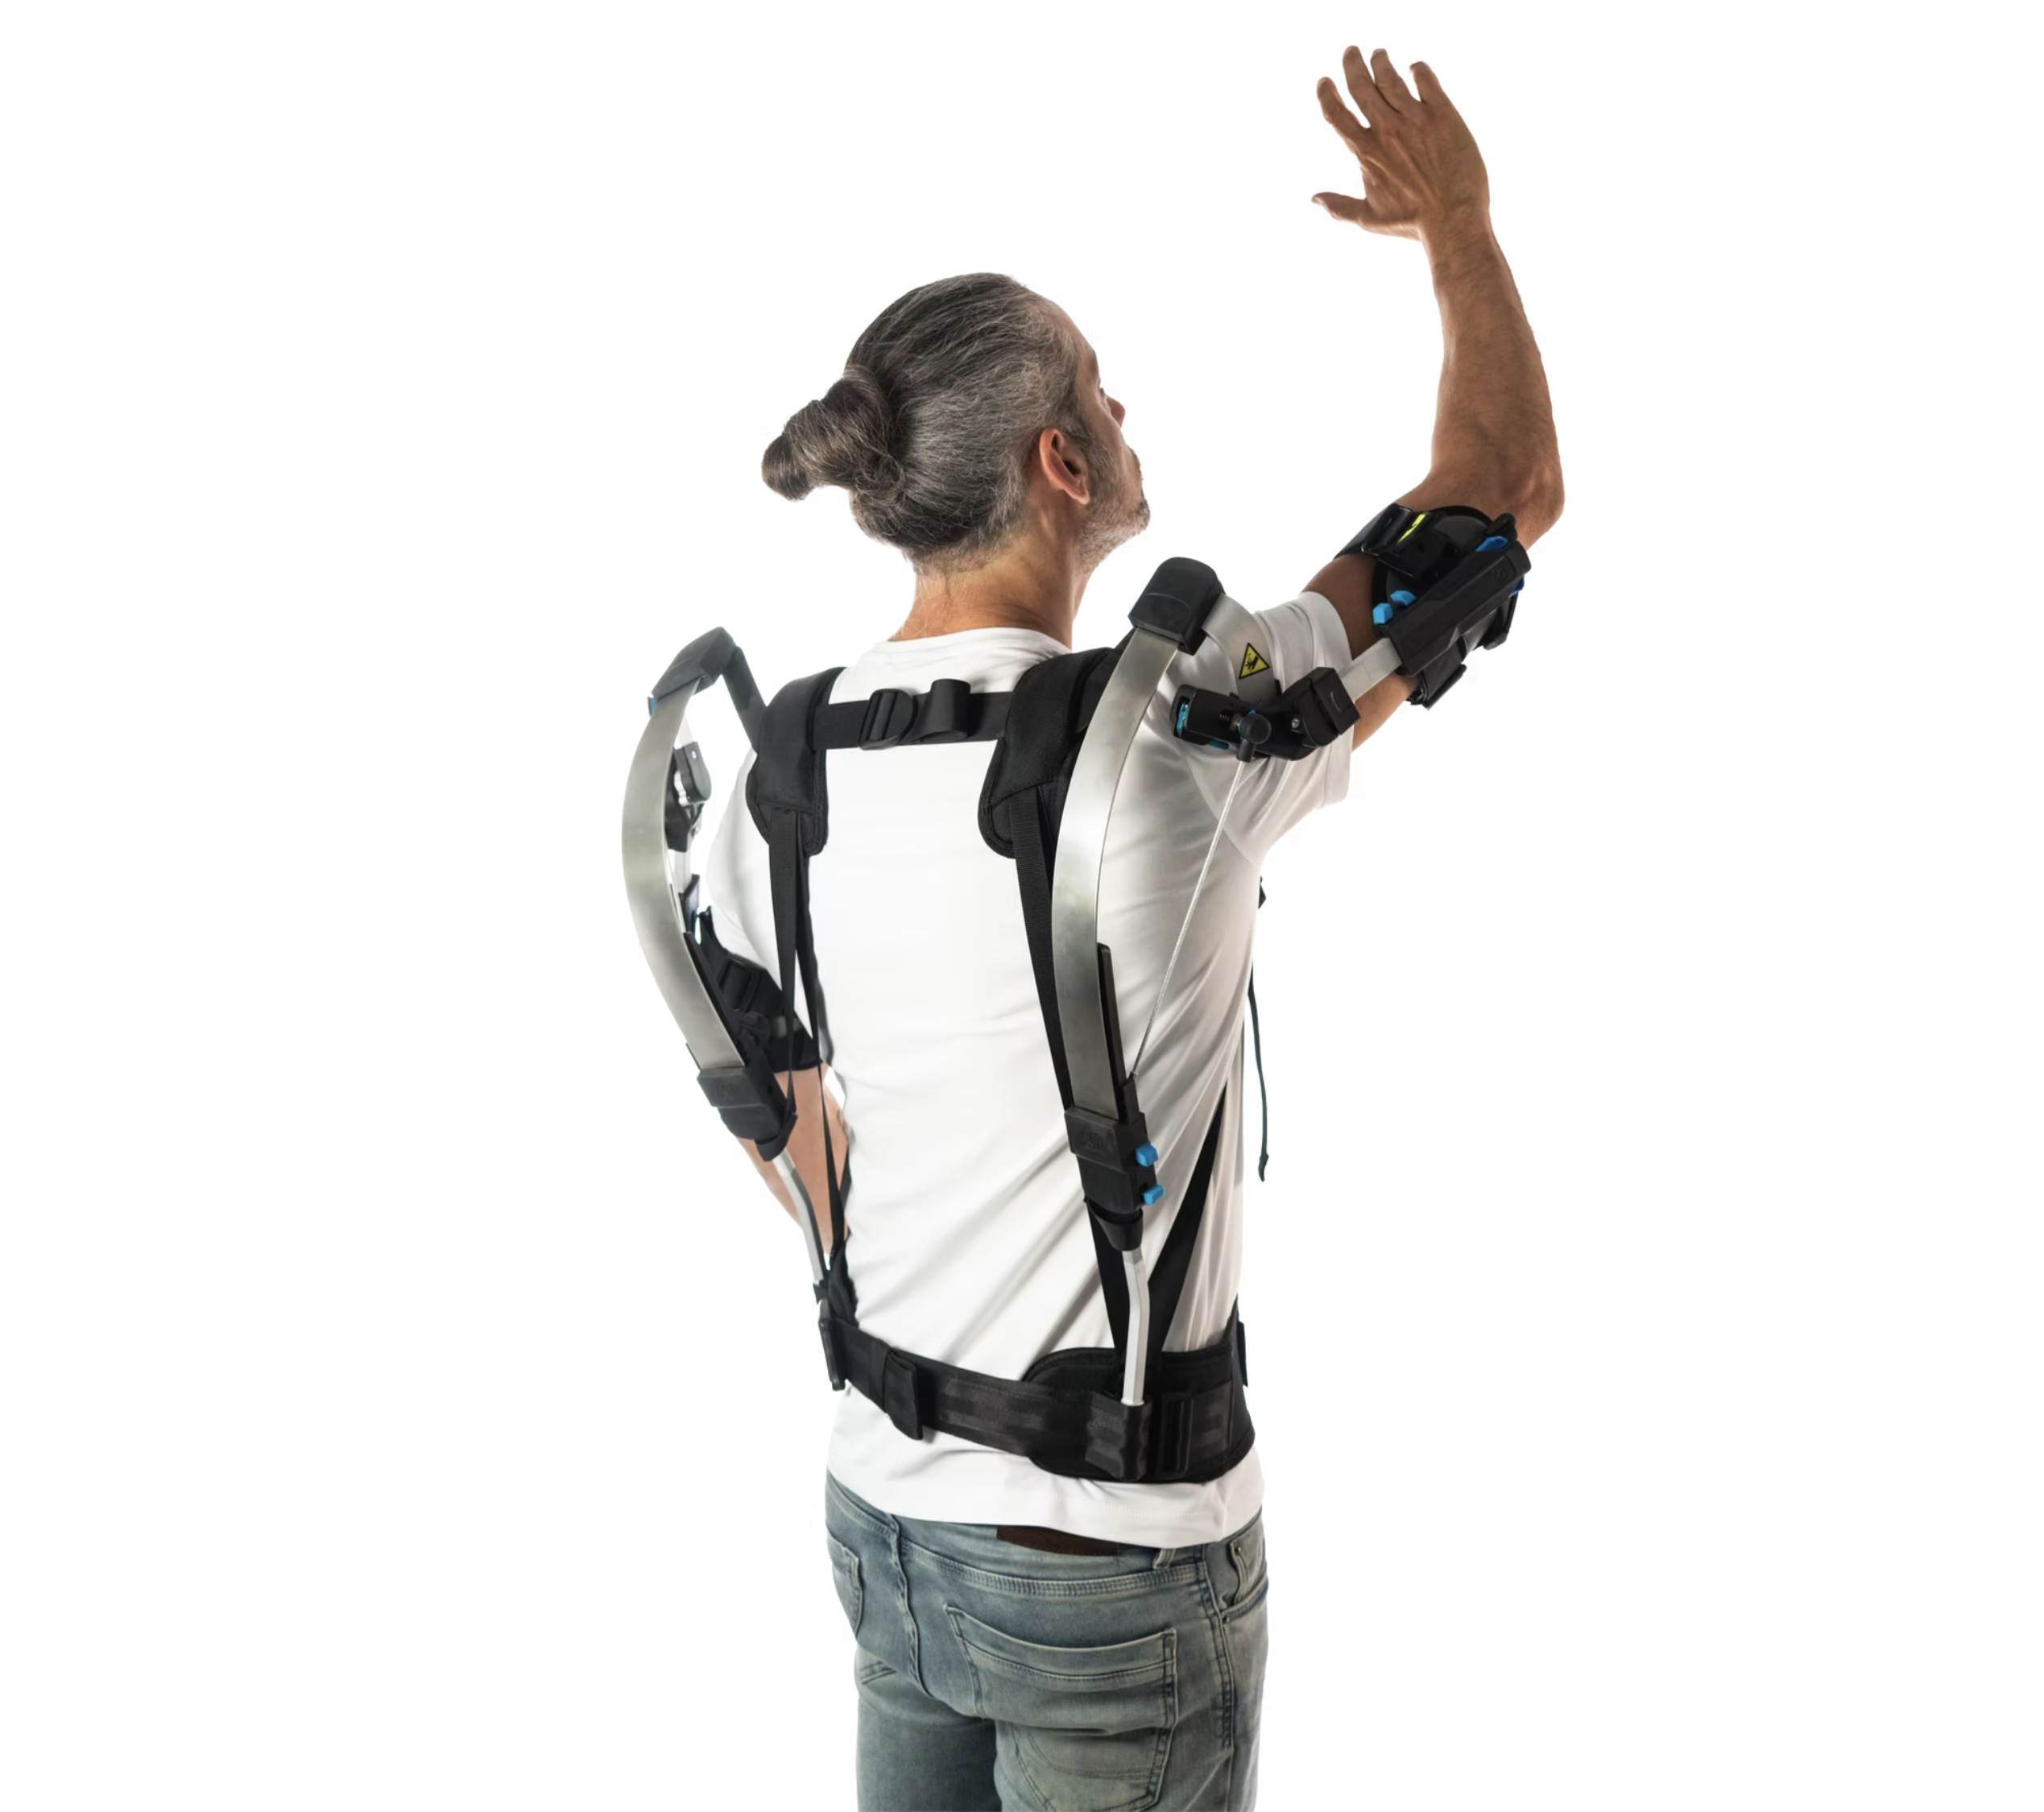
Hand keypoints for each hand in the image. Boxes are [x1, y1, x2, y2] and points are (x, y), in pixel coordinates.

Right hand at [1312, 47, 1490, 248]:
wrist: (1453, 220)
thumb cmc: (1411, 223)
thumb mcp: (1369, 218)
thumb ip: (1339, 206)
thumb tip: (1313, 200)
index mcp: (1365, 152)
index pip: (1336, 114)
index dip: (1326, 93)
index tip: (1324, 81)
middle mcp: (1386, 130)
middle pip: (1360, 85)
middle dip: (1352, 63)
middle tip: (1352, 51)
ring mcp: (1415, 119)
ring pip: (1390, 76)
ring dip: (1381, 61)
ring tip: (1380, 55)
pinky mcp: (1442, 114)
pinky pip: (1425, 78)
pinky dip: (1417, 69)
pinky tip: (1415, 69)